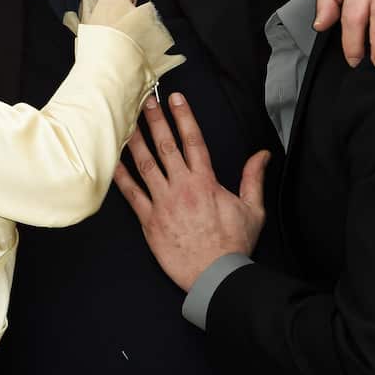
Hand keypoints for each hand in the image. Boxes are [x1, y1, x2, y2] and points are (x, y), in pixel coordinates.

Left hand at [113, 92, 267, 291]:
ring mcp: (163, 203)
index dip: (183, 116)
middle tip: (144, 101)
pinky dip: (121, 177)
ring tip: (125, 122)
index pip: (193, 140)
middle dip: (154, 121)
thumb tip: (262, 155)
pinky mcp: (150, 221)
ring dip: (135, 142)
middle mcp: (182, 187)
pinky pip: (132, 194)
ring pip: (145, 165)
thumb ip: (254, 178)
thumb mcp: (253, 209)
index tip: (174, 98)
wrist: (216, 276)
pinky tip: (113, 161)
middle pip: (165, 146)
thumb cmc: (234, 244)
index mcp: (206, 182)